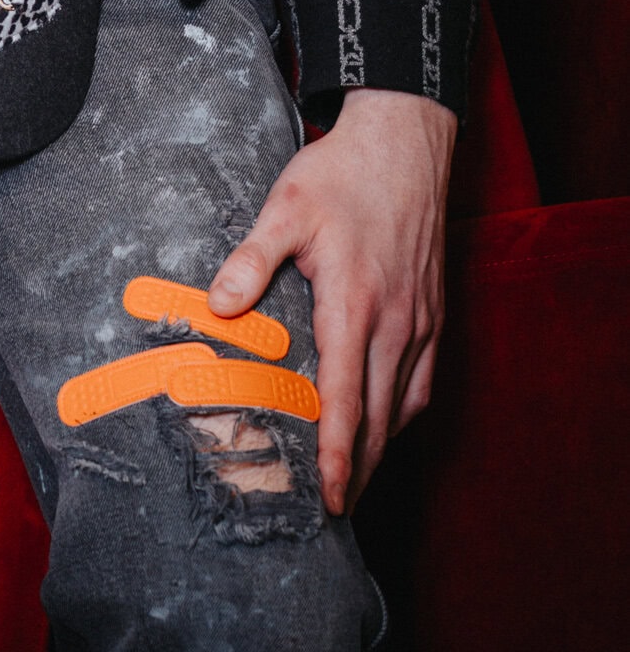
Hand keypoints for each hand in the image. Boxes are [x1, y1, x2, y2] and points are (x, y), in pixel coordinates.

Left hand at [207, 86, 456, 514]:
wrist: (406, 141)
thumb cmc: (342, 173)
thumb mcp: (286, 207)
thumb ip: (251, 260)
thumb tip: (217, 307)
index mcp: (355, 303)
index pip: (346, 398)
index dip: (338, 454)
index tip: (330, 498)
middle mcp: (396, 322)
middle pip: (379, 418)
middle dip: (359, 471)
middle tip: (335, 511)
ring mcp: (421, 320)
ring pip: (405, 405)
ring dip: (382, 448)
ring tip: (355, 481)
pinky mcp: (434, 311)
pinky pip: (425, 381)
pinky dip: (404, 413)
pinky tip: (386, 422)